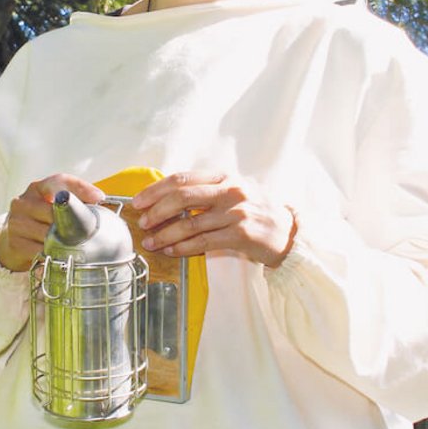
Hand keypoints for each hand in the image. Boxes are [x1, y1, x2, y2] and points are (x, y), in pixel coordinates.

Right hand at [0, 174, 105, 271]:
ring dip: (64, 242)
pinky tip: (58, 255)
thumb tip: (102, 203)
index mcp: (37, 189)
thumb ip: (75, 201)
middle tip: (89, 231)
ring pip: (50, 233)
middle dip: (74, 222)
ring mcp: (17, 223)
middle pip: (56, 210)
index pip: (59, 181)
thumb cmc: (41, 220)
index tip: (99, 198)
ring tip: (74, 246)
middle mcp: (24, 202)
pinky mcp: (15, 243)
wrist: (12, 240)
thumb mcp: (53, 205)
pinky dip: (53, 254)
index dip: (81, 188)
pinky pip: (42, 251)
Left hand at [129, 172, 295, 266]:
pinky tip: (172, 251)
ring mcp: (236, 213)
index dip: (156, 190)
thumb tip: (164, 196)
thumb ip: (205, 190)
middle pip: (182, 197)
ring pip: (190, 223)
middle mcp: (230, 191)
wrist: (288, 231)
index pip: (182, 179)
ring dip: (165, 234)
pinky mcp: (241, 235)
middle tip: (143, 222)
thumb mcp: (233, 190)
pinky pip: (204, 242)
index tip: (139, 201)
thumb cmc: (255, 210)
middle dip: (157, 211)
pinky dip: (183, 248)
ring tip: (151, 242)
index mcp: (224, 177)